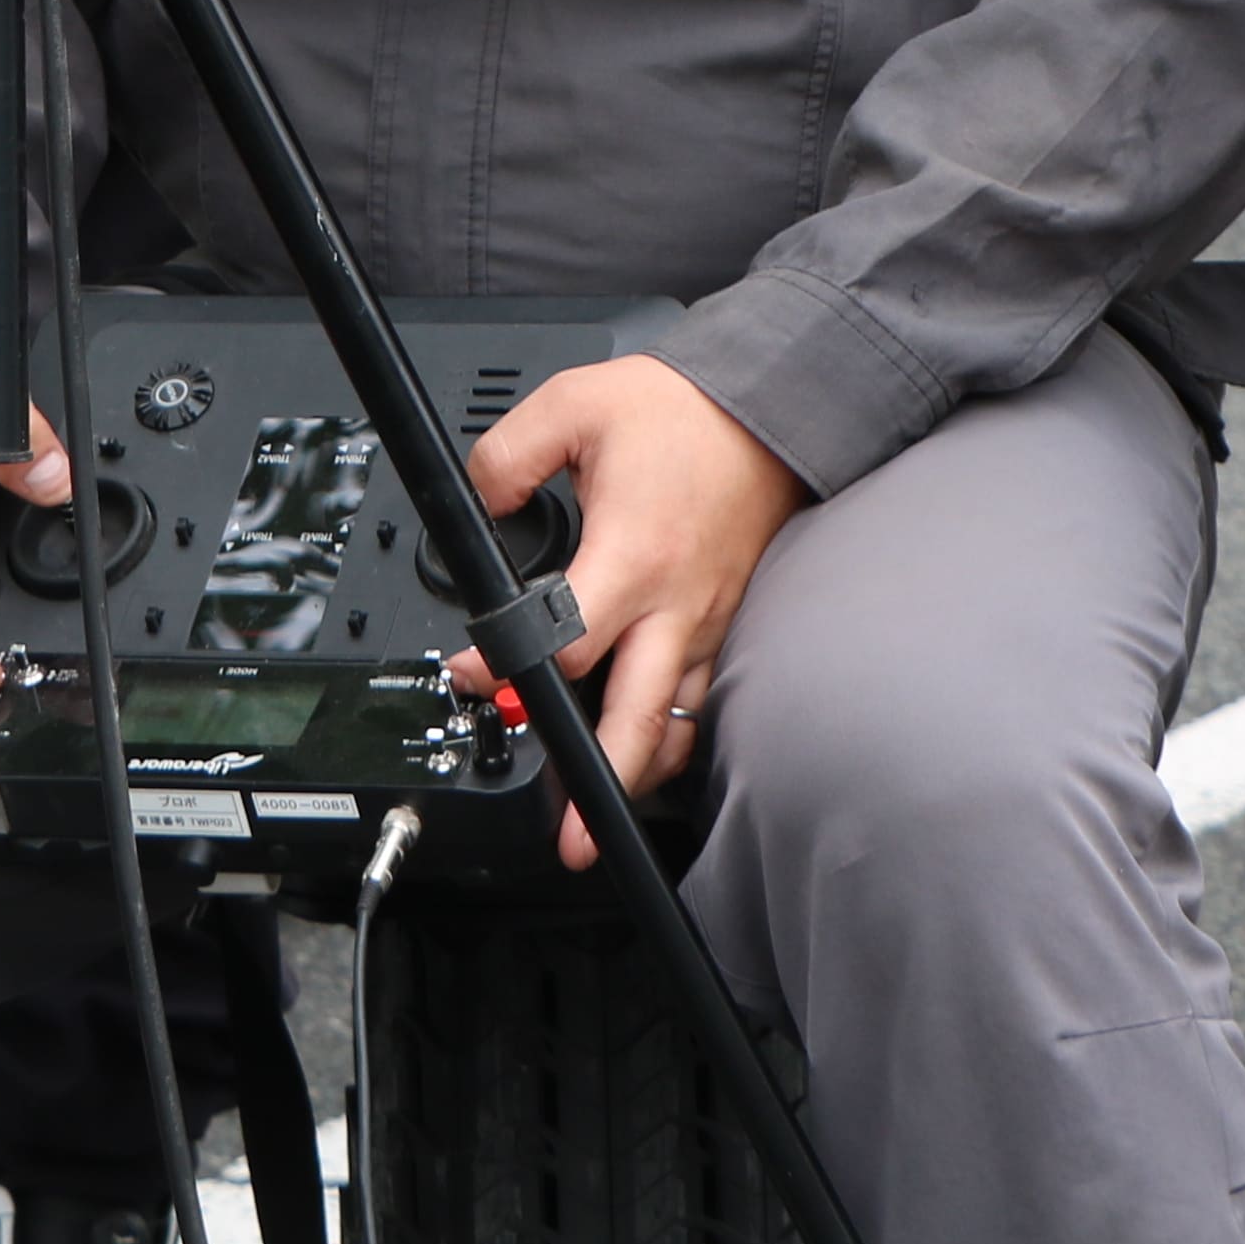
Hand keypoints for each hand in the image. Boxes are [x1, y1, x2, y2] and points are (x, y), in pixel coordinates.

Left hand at [462, 356, 805, 865]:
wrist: (770, 407)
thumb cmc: (684, 411)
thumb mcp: (574, 404)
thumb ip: (507, 456)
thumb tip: (474, 502)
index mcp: (632, 556)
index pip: (564, 640)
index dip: (511, 669)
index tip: (475, 675)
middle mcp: (674, 605)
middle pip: (637, 721)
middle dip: (599, 784)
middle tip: (570, 838)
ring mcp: (706, 622)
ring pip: (674, 725)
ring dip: (635, 773)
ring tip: (600, 818)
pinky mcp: (724, 624)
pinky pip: (699, 700)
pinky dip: (671, 736)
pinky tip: (644, 754)